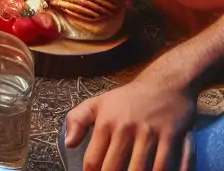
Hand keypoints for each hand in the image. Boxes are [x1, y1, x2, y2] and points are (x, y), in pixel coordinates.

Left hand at [64, 71, 195, 170]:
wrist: (165, 85)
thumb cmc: (128, 100)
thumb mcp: (98, 104)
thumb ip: (78, 120)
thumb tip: (68, 144)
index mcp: (108, 123)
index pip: (94, 160)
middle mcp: (129, 129)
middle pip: (117, 168)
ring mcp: (154, 135)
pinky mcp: (178, 140)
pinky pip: (175, 167)